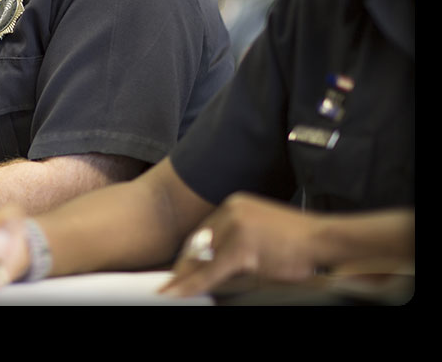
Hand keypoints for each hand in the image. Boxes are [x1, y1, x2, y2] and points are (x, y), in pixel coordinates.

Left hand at [161, 192, 319, 296]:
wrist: (325, 240)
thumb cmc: (297, 243)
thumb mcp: (258, 234)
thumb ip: (233, 241)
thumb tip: (206, 263)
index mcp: (234, 204)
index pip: (202, 232)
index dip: (188, 254)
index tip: (177, 269)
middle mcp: (231, 209)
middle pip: (198, 243)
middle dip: (184, 266)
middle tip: (171, 283)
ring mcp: (236, 225)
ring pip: (202, 258)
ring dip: (186, 277)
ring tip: (172, 291)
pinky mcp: (242, 246)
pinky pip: (211, 271)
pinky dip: (193, 284)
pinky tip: (179, 292)